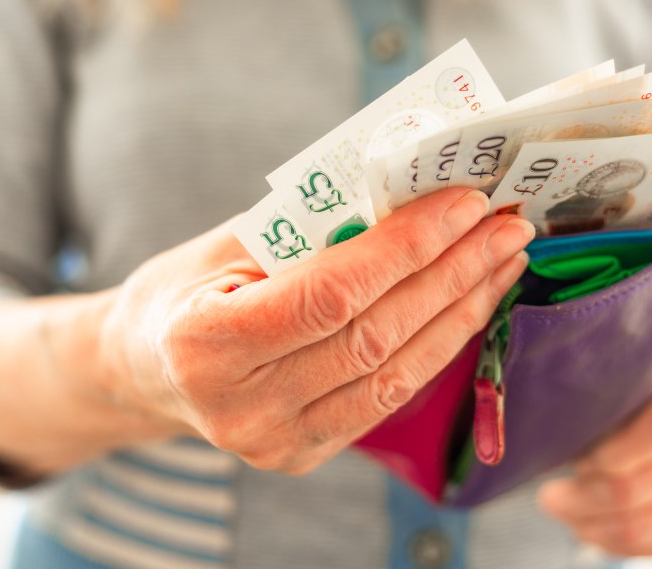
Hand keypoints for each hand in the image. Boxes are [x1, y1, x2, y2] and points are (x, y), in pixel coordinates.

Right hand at [74, 188, 532, 473]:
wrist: (147, 367)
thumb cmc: (184, 292)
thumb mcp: (226, 246)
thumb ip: (306, 231)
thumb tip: (409, 198)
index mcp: (203, 343)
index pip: (329, 295)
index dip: (405, 248)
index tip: (462, 202)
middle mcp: (239, 406)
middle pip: (372, 337)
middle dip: (450, 273)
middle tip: (504, 224)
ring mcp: (273, 440)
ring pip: (393, 376)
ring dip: (459, 312)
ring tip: (501, 260)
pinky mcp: (302, 454)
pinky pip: (385, 400)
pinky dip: (434, 348)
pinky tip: (466, 305)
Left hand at [538, 357, 651, 555]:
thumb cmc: (619, 394)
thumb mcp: (606, 380)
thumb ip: (587, 398)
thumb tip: (535, 421)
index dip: (616, 451)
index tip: (579, 459)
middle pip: (640, 487)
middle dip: (580, 499)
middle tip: (547, 498)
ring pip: (644, 526)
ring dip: (590, 525)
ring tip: (563, 511)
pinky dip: (614, 543)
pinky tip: (589, 525)